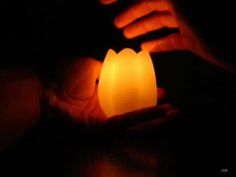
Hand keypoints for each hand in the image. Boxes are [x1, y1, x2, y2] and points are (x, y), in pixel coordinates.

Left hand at [47, 58, 178, 128]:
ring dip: (156, 120)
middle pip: (135, 114)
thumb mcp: (90, 67)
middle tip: (174, 107)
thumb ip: (105, 68)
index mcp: (104, 100)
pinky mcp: (102, 130)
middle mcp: (106, 113)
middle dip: (156, 112)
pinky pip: (126, 124)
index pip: (130, 101)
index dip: (146, 97)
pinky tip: (161, 112)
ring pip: (135, 124)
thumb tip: (118, 62)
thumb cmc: (64, 77)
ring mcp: (104, 124)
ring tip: (175, 113)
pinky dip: (144, 117)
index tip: (161, 91)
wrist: (45, 89)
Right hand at [100, 0, 234, 71]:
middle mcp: (183, 4)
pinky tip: (146, 49)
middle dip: (132, 13)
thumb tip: (142, 10)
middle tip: (116, 23)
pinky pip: (172, 39)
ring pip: (161, 21)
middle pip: (151, 5)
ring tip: (126, 36)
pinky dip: (159, 43)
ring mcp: (189, 21)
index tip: (104, 2)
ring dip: (143, 28)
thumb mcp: (180, 2)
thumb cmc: (216, 24)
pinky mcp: (193, 39)